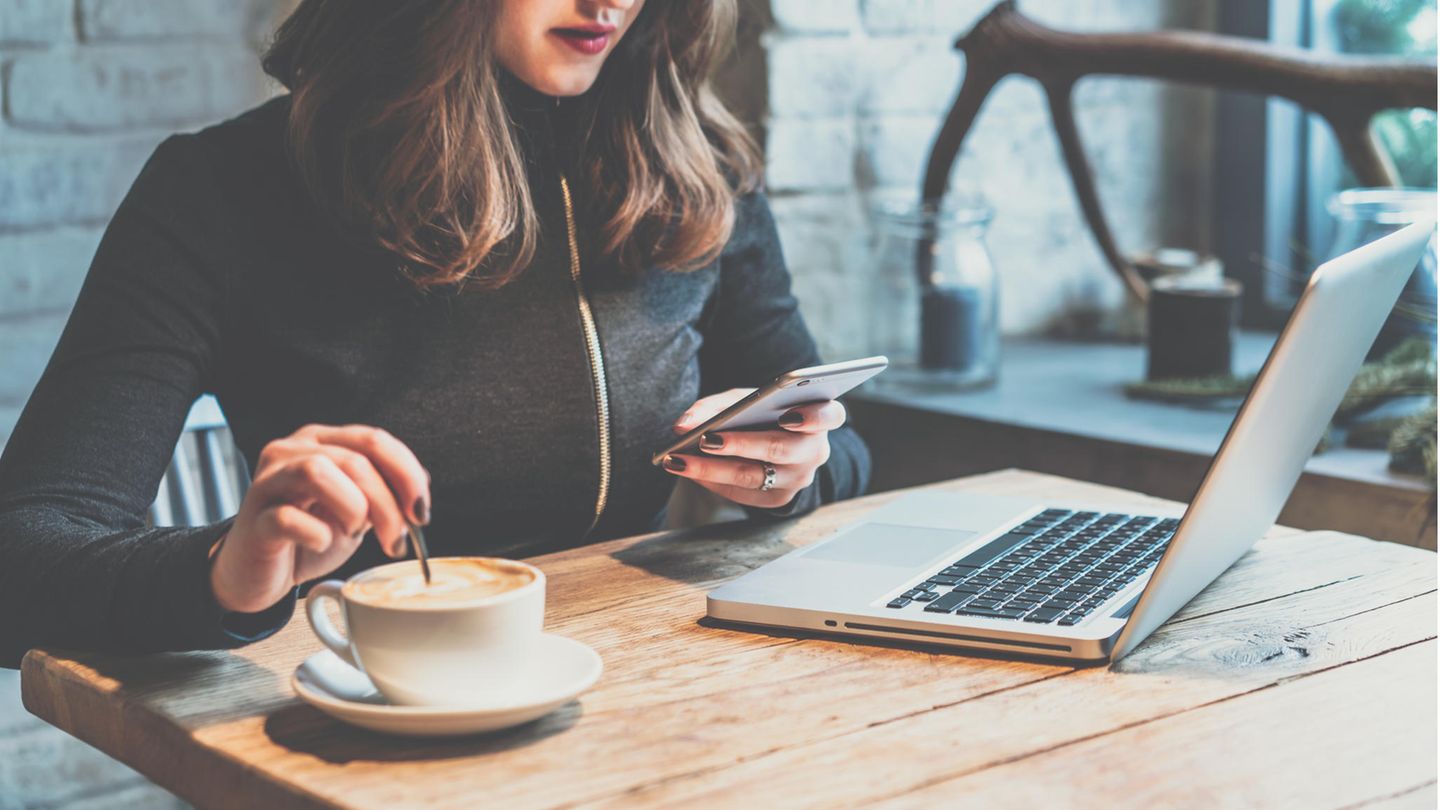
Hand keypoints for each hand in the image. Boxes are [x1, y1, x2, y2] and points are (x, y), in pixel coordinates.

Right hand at [209, 424, 430, 612]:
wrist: (257, 574)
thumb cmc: (307, 536)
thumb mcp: (355, 510)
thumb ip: (382, 491)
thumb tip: (421, 484)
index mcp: (321, 441)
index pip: (374, 440)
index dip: (407, 474)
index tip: (422, 512)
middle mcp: (290, 451)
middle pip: (354, 460)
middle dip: (387, 504)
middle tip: (397, 540)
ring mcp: (267, 482)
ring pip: (318, 472)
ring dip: (352, 508)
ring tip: (353, 533)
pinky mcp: (253, 519)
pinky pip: (288, 517)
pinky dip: (316, 534)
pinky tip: (320, 543)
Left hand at [662, 388, 844, 508]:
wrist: (774, 443)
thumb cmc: (763, 413)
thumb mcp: (747, 400)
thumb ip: (718, 406)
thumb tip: (683, 425)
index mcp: (820, 417)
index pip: (831, 415)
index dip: (812, 417)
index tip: (787, 416)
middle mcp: (815, 451)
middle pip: (780, 449)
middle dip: (740, 444)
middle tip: (705, 439)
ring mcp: (799, 479)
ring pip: (754, 476)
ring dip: (711, 469)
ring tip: (678, 460)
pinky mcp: (779, 499)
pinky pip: (743, 494)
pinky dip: (712, 482)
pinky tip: (688, 471)